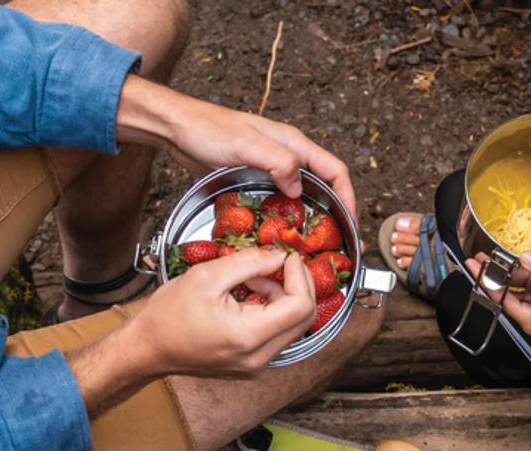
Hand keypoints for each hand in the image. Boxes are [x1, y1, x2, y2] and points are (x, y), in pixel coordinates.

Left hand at [116, 76, 356, 216]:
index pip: (334, 171)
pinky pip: (283, 197)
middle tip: (339, 240)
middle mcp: (288, 154)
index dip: (348, 197)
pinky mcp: (258, 177)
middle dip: (336, 210)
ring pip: (305, 192)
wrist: (178, 128)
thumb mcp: (246, 144)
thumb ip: (277, 160)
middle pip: (325, 183)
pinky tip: (286, 231)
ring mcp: (273, 166)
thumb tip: (300, 187)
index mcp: (293, 144)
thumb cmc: (208, 130)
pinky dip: (291, 214)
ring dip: (314, 215)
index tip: (352, 222)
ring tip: (316, 242)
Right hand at [126, 248, 315, 377]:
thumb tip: (279, 255)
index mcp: (248, 336)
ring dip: (281, 296)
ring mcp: (256, 364)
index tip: (287, 256)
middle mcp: (258, 357)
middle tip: (276, 261)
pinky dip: (271, 310)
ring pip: (291, 325)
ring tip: (250, 279)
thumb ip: (249, 263)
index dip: (300, 276)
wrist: (147, 349)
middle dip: (296, 284)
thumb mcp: (207, 276)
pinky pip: (276, 333)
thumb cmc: (169, 314)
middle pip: (303, 318)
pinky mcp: (251, 363)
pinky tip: (247, 296)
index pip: (300, 306)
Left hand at [466, 251, 530, 339]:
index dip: (485, 279)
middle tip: (484, 253)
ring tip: (509, 251)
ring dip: (520, 270)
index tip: (472, 263)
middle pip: (510, 290)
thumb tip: (525, 256)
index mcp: (530, 319)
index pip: (500, 297)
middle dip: (499, 271)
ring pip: (526, 286)